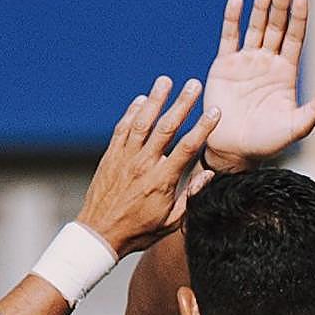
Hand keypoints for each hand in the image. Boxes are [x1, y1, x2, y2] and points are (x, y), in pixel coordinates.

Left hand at [77, 76, 218, 256]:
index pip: (187, 148)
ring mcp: (124, 158)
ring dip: (155, 100)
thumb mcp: (171, 221)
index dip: (203, 128)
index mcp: (161, 181)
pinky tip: (142, 100)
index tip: (215, 112)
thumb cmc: (139, 231)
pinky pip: (122, 129)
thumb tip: (208, 175)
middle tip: (194, 85)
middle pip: (166, 127)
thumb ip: (190, 196)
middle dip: (182, 104)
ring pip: (142, 122)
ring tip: (166, 81)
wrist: (100, 233)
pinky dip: (132, 112)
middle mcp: (143, 164)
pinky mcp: (111, 156)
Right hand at [202, 0, 314, 170]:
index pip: (294, 38)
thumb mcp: (298, 125)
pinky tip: (237, 1)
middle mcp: (267, 63)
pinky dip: (232, 19)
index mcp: (285, 73)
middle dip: (280, 7)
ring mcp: (245, 62)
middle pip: (276, 27)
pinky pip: (229, 37)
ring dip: (260, 7)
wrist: (233, 150)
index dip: (298, 18)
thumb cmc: (267, 142)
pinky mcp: (224, 65)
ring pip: (255, 27)